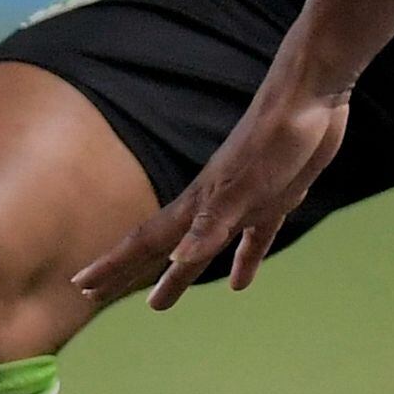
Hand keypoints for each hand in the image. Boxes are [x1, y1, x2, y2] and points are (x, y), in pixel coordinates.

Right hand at [71, 67, 356, 311]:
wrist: (311, 94)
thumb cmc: (276, 140)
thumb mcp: (245, 189)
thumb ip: (212, 225)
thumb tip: (176, 260)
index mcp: (200, 204)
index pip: (147, 242)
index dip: (114, 265)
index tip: (82, 287)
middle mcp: (213, 204)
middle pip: (165, 248)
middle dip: (132, 272)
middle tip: (97, 297)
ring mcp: (243, 200)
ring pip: (204, 247)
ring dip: (181, 274)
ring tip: (162, 300)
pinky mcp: (274, 196)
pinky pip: (252, 238)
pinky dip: (244, 259)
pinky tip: (240, 283)